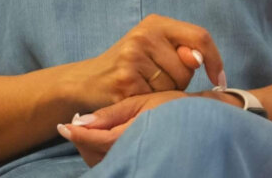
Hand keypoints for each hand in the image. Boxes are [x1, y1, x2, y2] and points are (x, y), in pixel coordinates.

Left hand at [57, 90, 186, 166]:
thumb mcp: (145, 103)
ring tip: (88, 132)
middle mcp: (135, 156)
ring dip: (91, 150)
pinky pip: (115, 166)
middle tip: (74, 126)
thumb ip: (113, 114)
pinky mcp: (144, 168)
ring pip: (103, 164)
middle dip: (82, 142)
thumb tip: (82, 120)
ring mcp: (140, 165)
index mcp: (133, 137)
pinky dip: (104, 156)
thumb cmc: (178, 108)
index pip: (96, 140)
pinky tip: (104, 142)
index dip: (78, 134)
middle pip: (96, 157)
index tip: (64, 126)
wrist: (208, 124)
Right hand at [66, 14, 225, 109]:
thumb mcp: (155, 49)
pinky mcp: (124, 81)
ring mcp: (132, 57)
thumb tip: (197, 60)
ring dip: (164, 94)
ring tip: (142, 86)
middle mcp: (144, 35)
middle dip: (179, 81)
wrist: (86, 81)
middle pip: (188, 67)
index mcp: (155, 23)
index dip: (215, 60)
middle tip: (154, 79)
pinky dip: (149, 104)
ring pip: (173, 86)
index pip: (200, 37)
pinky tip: (134, 96)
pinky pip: (156, 100)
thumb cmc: (129, 66)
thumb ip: (182, 51)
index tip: (219, 80)